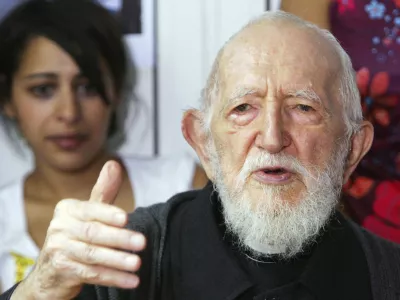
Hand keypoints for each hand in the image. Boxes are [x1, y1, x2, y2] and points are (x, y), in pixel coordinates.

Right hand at [12, 161, 145, 299]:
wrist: (51, 269)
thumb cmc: (77, 234)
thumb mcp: (89, 212)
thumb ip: (104, 191)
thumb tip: (113, 163)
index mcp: (67, 209)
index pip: (90, 210)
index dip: (108, 214)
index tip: (126, 218)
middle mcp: (58, 227)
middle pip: (93, 233)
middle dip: (119, 239)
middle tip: (142, 243)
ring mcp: (57, 250)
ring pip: (92, 255)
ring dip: (117, 261)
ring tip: (137, 263)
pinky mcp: (61, 271)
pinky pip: (91, 274)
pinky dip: (113, 278)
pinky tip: (131, 280)